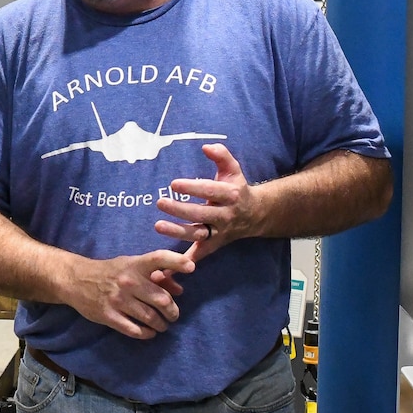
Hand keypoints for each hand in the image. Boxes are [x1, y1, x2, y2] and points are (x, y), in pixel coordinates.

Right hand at [61, 248, 196, 338]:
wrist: (77, 280)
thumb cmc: (111, 271)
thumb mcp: (132, 266)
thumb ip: (156, 276)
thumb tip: (179, 290)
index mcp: (135, 265)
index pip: (159, 258)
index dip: (176, 261)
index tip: (191, 268)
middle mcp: (128, 281)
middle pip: (161, 299)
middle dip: (172, 311)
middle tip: (173, 316)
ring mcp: (118, 300)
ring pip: (150, 317)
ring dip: (161, 324)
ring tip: (163, 325)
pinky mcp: (109, 316)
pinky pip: (135, 330)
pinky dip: (147, 333)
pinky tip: (150, 332)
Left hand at [155, 144, 259, 259]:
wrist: (255, 215)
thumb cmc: (237, 188)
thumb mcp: (233, 169)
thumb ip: (221, 155)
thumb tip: (206, 146)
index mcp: (230, 194)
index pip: (210, 191)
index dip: (192, 188)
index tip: (174, 184)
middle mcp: (225, 215)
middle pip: (201, 214)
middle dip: (180, 210)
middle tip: (160, 202)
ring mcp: (219, 232)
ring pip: (198, 234)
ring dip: (178, 232)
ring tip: (158, 225)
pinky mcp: (214, 244)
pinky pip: (199, 254)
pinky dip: (184, 261)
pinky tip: (167, 266)